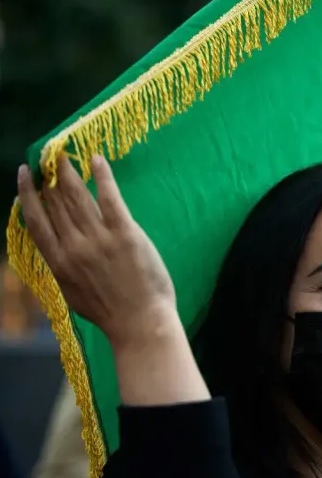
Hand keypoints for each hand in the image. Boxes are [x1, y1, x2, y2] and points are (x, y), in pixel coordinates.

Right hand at [17, 155, 176, 347]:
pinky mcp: (125, 235)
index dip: (28, 196)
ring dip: (68, 172)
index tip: (24, 177)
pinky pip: (110, 199)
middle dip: (49, 177)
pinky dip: (102, 177)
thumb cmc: (110, 313)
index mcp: (58, 263)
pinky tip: (96, 160)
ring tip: (63, 153)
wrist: (140, 323)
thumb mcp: (73, 294)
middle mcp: (73, 247)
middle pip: (56, 204)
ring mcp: (99, 239)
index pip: (36, 222)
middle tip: (46, 156)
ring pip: (77, 197)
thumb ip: (63, 270)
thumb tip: (56, 252)